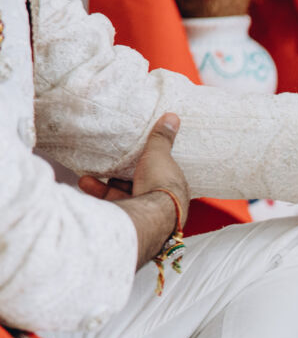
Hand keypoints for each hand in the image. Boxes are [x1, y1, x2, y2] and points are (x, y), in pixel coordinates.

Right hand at [78, 114, 191, 267]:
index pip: (158, 176)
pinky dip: (98, 195)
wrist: (152, 216)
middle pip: (137, 188)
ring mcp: (146, 214)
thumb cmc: (160, 184)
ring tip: (87, 178)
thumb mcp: (159, 155)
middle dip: (118, 179)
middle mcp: (162, 204)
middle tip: (105, 168)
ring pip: (122, 198)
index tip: (128, 158)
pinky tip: (84, 184)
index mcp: (173, 188)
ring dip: (103, 187)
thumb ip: (161, 138)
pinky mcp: (130, 222)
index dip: (143, 166)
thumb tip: (173, 116)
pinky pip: (113, 207)